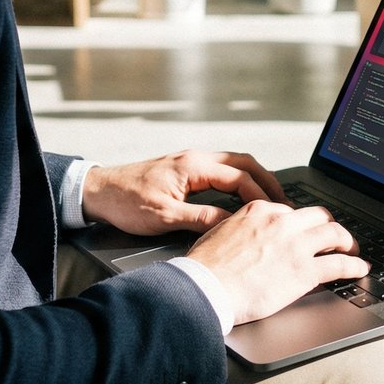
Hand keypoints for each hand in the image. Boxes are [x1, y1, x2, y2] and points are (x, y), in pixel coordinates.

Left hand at [82, 150, 285, 236]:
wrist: (98, 192)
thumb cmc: (126, 202)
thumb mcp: (166, 217)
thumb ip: (202, 220)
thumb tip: (232, 225)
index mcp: (194, 166)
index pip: (240, 178)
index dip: (261, 196)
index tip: (277, 213)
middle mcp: (195, 158)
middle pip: (244, 163)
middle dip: (267, 181)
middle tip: (285, 202)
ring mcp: (190, 162)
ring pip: (233, 165)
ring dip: (254, 180)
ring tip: (270, 200)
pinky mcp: (184, 169)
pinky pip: (220, 171)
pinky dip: (238, 182)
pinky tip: (242, 198)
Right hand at [186, 201, 369, 324]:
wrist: (205, 287)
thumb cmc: (206, 267)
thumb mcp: (221, 232)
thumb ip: (242, 229)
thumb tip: (248, 238)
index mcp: (260, 211)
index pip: (291, 211)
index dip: (302, 223)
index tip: (306, 231)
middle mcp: (282, 222)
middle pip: (319, 216)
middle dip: (330, 226)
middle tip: (335, 237)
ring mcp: (296, 245)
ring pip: (335, 234)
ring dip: (348, 242)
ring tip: (353, 251)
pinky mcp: (305, 271)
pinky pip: (339, 264)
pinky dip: (354, 266)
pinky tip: (359, 269)